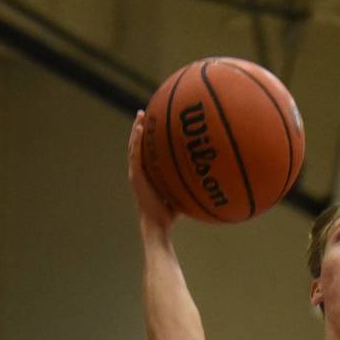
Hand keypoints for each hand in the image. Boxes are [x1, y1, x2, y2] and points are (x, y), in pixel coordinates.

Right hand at [128, 111, 176, 229]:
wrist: (158, 225)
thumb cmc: (170, 215)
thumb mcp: (180, 193)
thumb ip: (186, 183)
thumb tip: (205, 178)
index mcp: (147, 174)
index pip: (146, 152)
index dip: (148, 138)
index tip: (154, 124)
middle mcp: (140, 172)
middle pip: (138, 145)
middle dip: (140, 128)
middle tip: (144, 113)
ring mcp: (137, 173)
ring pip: (134, 146)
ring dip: (137, 130)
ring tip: (141, 115)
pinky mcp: (136, 176)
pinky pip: (136, 155)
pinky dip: (137, 141)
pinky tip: (141, 128)